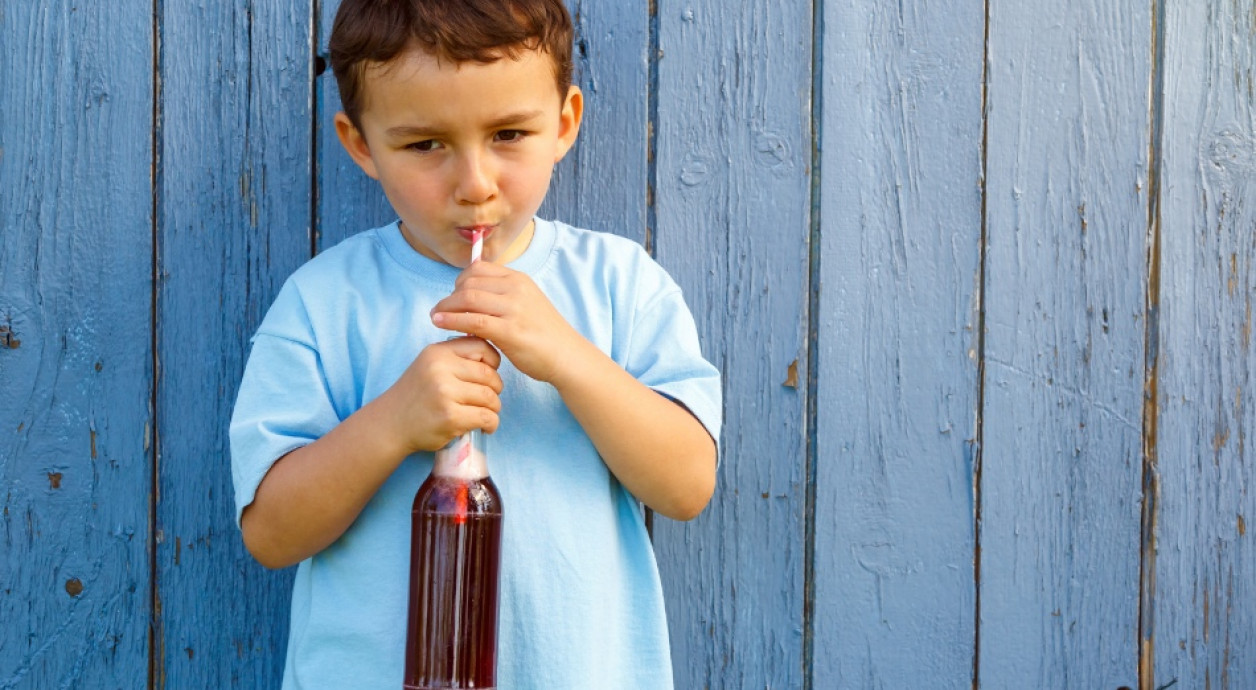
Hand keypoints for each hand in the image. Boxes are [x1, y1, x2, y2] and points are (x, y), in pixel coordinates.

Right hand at [378, 336, 502, 452]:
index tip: (487, 376)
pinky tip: (484, 427)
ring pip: (490, 397)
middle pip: (489, 375)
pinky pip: (486, 417)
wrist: (390, 424)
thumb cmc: (416, 394)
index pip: (481, 346)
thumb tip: (493, 355)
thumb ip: (456, 357)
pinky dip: (491, 424)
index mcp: (438, 353)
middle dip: (495, 389)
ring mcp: (445, 393)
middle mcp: (440, 369)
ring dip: (493, 408)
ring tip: (484, 413)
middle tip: (487, 400)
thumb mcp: (430, 365)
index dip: (493, 362)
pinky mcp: (450, 417)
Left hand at [430, 261, 583, 383]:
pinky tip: (440, 324)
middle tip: (441, 310)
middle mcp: (516, 289)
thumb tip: (470, 294)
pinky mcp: (510, 331)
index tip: (454, 297)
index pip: (478, 269)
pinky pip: (473, 320)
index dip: (459, 281)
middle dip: (450, 296)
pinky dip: (452, 320)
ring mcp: (514, 309)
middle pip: (469, 283)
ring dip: (446, 307)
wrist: (567, 356)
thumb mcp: (526, 303)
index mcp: (519, 279)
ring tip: (436, 317)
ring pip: (467, 299)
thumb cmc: (543, 334)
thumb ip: (501, 296)